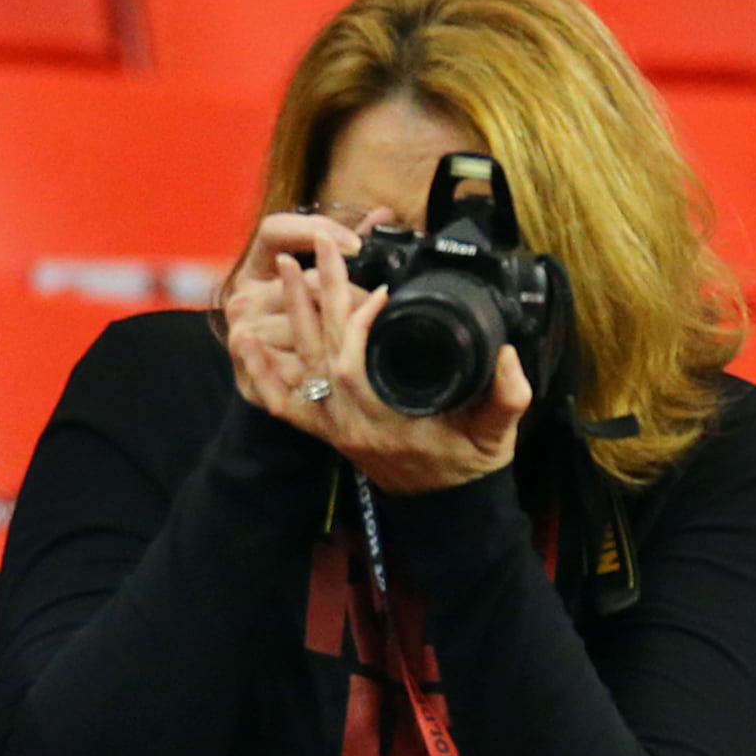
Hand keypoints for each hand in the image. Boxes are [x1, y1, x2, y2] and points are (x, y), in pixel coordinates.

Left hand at [218, 210, 527, 494]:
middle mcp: (350, 422)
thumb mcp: (496, 435)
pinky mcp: (324, 430)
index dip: (360, 323)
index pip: (357, 363)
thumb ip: (508, 397)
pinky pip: (282, 403)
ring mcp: (333, 426)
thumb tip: (509, 356)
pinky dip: (262, 372)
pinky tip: (247, 339)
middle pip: (325, 349)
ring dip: (293, 312)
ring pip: (303, 363)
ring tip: (290, 266)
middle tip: (324, 246)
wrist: (444, 508)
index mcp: (385, 421)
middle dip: (325, 293)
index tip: (380, 289)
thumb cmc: (466, 466)